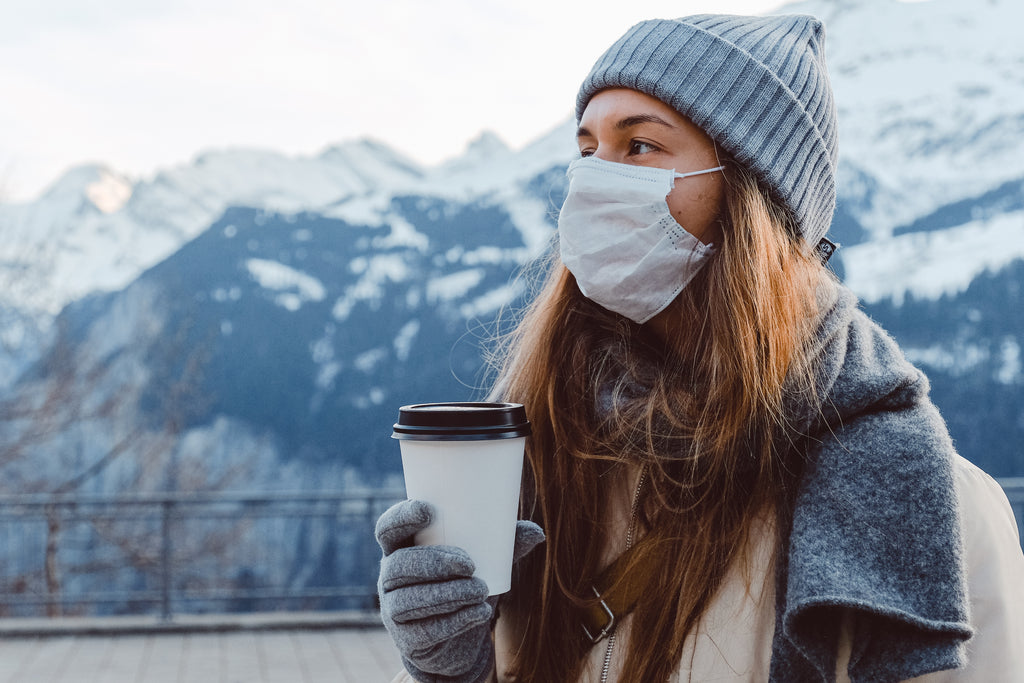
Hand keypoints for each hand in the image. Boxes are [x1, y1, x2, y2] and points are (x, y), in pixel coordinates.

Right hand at [376, 499, 543, 681]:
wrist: (458, 638)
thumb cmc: (464, 583)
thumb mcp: (483, 561)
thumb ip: (505, 546)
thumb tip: (537, 533)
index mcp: (403, 547)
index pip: (388, 528)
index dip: (402, 517)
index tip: (429, 511)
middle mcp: (390, 577)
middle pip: (399, 565)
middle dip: (434, 563)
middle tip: (470, 564)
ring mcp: (394, 610)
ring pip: (409, 601)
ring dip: (447, 594)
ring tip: (480, 590)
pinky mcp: (406, 640)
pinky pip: (423, 631)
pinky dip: (454, 622)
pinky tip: (478, 613)